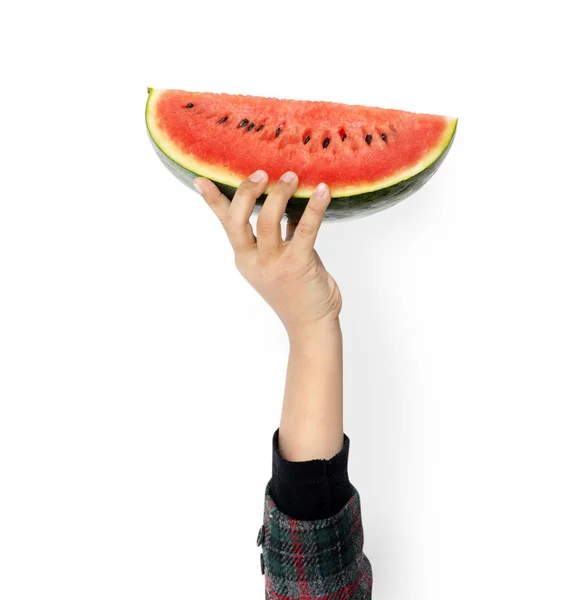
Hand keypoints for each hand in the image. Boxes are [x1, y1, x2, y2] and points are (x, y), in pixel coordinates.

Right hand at [193, 170, 341, 337]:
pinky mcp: (297, 265)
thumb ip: (278, 236)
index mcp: (246, 259)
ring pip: (268, 221)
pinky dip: (314, 208)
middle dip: (247, 192)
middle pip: (238, 220)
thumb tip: (286, 203)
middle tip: (262, 173)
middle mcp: (254, 261)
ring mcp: (274, 265)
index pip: (226, 224)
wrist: (312, 326)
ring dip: (279, 194)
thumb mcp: (279, 261)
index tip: (200, 179)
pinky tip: (324, 191)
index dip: (213, 201)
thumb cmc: (298, 291)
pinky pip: (304, 230)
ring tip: (292, 176)